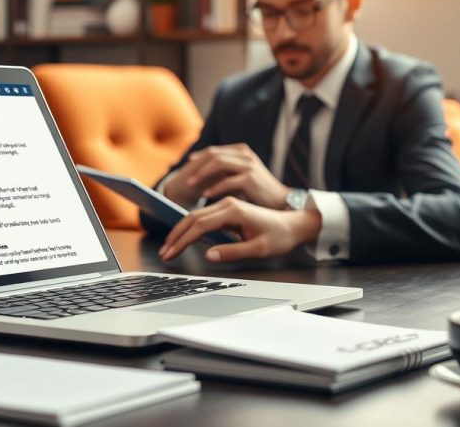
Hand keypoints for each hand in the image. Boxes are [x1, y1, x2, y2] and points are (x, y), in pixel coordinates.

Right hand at [158, 197, 321, 262]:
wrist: (294, 224)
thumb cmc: (280, 237)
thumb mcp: (259, 249)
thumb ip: (233, 251)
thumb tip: (208, 255)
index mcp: (234, 211)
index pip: (200, 224)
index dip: (183, 239)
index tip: (172, 253)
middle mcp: (228, 204)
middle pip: (193, 217)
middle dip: (176, 235)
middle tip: (165, 252)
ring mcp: (227, 205)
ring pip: (196, 216)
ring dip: (181, 231)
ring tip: (170, 247)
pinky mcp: (228, 209)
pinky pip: (204, 217)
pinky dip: (191, 227)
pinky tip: (184, 237)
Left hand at [163, 144, 289, 208]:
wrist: (281, 202)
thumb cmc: (258, 192)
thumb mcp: (241, 176)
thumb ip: (226, 172)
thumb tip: (204, 173)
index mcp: (241, 151)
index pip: (214, 151)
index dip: (198, 158)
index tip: (186, 168)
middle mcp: (244, 154)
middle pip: (213, 154)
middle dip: (196, 166)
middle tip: (184, 178)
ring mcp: (248, 165)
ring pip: (218, 163)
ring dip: (202, 174)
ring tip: (191, 185)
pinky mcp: (250, 179)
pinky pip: (227, 180)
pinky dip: (214, 187)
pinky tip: (205, 195)